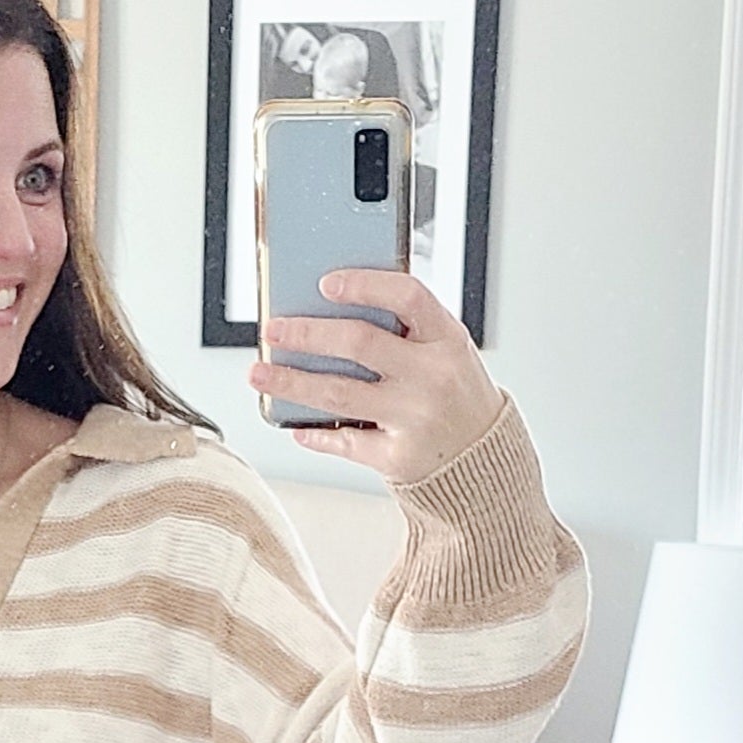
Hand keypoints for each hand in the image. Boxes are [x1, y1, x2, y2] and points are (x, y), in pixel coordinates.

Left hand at [247, 270, 506, 483]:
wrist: (484, 459)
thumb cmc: (454, 393)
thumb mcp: (446, 351)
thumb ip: (405, 330)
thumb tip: (331, 309)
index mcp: (448, 338)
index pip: (406, 296)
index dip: (364, 284)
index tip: (325, 283)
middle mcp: (433, 376)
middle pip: (358, 343)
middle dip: (307, 334)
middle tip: (273, 330)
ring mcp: (415, 418)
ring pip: (339, 394)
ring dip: (291, 382)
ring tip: (258, 373)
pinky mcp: (398, 458)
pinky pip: (344, 440)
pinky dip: (314, 432)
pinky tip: (294, 425)